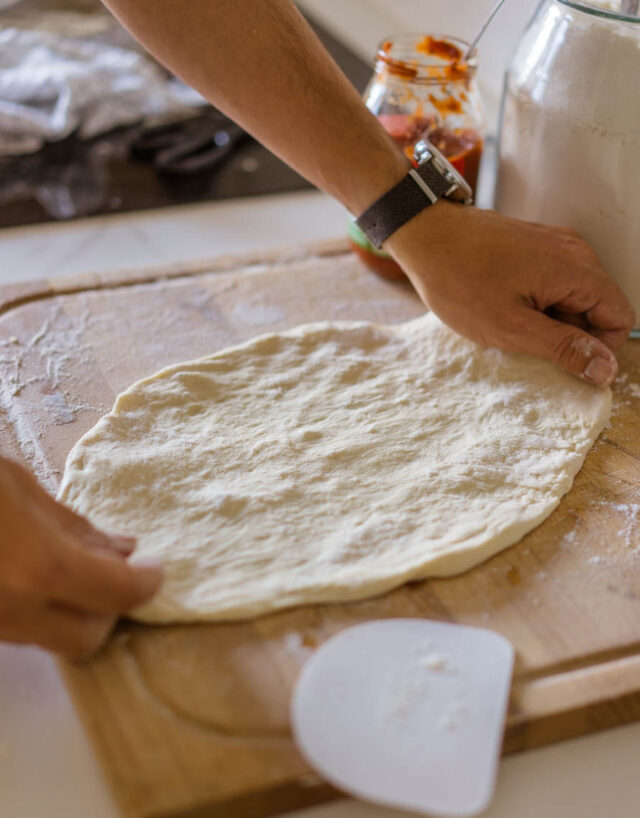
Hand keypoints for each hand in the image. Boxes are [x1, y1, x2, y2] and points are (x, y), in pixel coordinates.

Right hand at [0, 457, 161, 658]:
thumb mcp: (18, 486)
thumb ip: (73, 526)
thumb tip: (120, 548)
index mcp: (36, 569)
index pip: (116, 595)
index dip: (145, 583)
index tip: (156, 568)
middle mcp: (9, 612)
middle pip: (86, 639)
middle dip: (111, 611)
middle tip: (119, 574)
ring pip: (48, 639)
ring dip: (75, 612)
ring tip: (76, 569)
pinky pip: (15, 630)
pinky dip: (39, 610)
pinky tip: (34, 576)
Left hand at [387, 202, 634, 386]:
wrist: (424, 234)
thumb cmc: (460, 279)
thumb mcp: (512, 327)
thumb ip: (563, 348)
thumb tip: (606, 369)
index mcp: (578, 270)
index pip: (621, 319)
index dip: (599, 350)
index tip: (564, 364)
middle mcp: (575, 252)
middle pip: (598, 308)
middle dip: (569, 335)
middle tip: (525, 344)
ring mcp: (554, 246)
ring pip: (572, 298)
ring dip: (549, 321)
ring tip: (509, 324)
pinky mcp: (534, 246)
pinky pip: (552, 284)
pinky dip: (535, 303)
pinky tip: (503, 308)